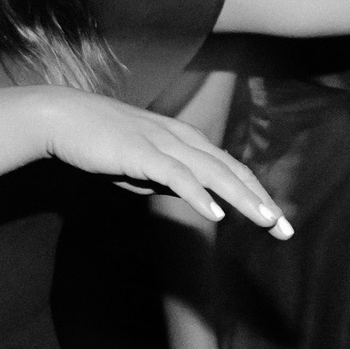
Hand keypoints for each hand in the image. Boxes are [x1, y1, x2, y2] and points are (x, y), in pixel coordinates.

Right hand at [39, 90, 292, 237]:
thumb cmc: (102, 145)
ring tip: (266, 221)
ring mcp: (163, 143)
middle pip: (232, 172)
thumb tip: (197, 199)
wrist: (63, 118)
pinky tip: (215, 212)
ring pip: (213, 173)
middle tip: (286, 230)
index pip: (231, 170)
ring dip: (242, 198)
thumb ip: (172, 182)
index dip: (257, 195)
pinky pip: (176, 175)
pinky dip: (198, 193)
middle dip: (262, 201)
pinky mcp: (141, 152)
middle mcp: (183, 140)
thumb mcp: (145, 169)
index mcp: (187, 142)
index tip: (277, 222)